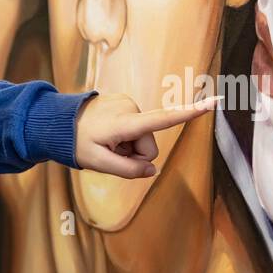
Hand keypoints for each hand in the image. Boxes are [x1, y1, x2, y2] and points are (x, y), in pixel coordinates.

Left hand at [74, 93, 220, 177]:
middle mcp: (131, 107)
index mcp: (126, 122)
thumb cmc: (76, 143)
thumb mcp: (98, 163)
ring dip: (126, 145)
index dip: (190, 113)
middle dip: (133, 154)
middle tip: (108, 152)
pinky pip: (134, 128)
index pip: (163, 120)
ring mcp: (128, 102)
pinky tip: (105, 133)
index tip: (214, 102)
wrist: (58, 121)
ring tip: (104, 141)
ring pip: (142, 138)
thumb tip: (152, 171)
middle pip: (149, 146)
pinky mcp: (125, 102)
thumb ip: (127, 170)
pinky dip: (122, 135)